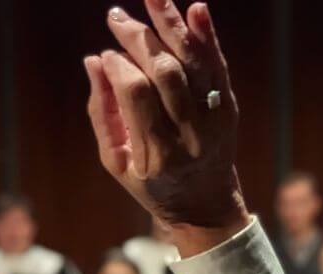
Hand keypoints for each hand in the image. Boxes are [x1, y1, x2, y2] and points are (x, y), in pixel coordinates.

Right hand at [86, 1, 248, 256]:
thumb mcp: (117, 161)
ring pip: (195, 64)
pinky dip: (207, 36)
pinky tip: (195, 9)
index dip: (119, 67)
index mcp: (157, 154)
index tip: (106, 54)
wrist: (207, 204)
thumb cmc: (152, 184)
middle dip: (139, 39)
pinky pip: (218, 66)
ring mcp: (214, 121)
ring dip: (173, 25)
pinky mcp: (228, 107)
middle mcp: (191, 136)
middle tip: (116, 17)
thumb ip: (102, 113)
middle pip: (166, 73)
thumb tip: (94, 60)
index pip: (137, 94)